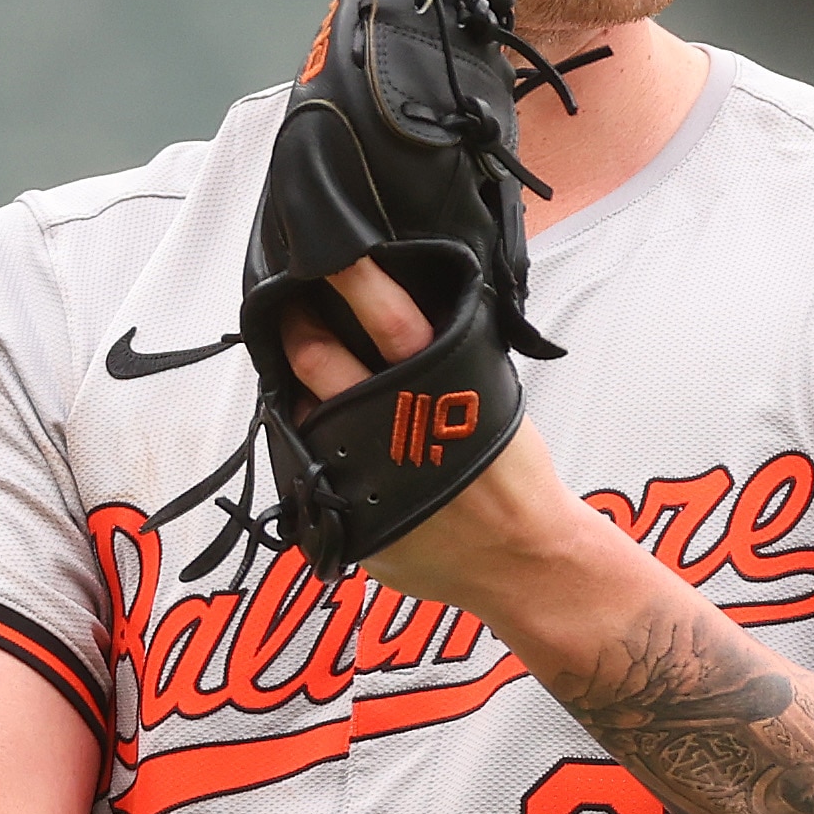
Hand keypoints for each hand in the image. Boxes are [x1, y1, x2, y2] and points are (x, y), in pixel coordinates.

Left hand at [278, 258, 609, 611]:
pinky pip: (309, 468)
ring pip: (303, 414)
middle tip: (292, 308)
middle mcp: (390, 427)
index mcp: (438, 388)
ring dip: (300, 390)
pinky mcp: (343, 516)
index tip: (330, 254)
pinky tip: (324, 438)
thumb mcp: (491, 398)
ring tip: (305, 374)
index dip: (354, 279)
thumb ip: (448, 358)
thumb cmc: (512, 477)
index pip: (387, 316)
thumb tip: (408, 314)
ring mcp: (359, 473)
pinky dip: (313, 448)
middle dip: (298, 326)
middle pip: (320, 360)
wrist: (522, 559)